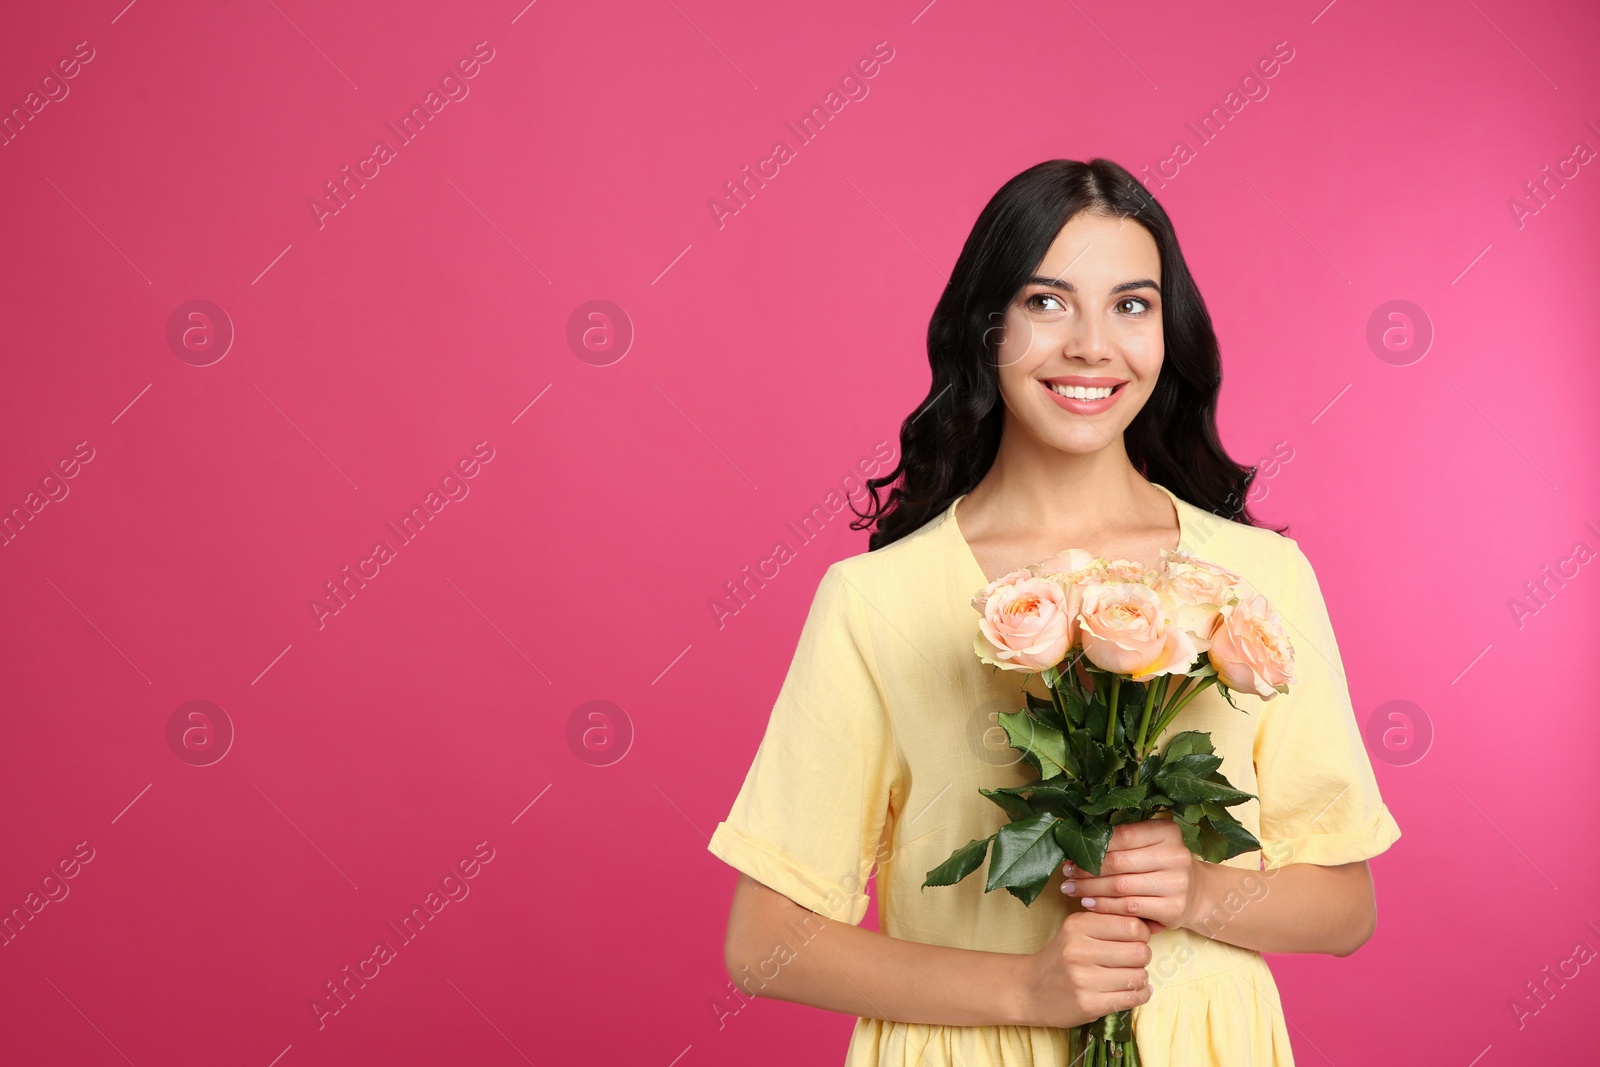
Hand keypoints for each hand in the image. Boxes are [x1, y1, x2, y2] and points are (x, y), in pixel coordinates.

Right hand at [1013, 911, 1152, 1027]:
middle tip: (1131, 960)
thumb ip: (1109, 922)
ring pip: (1139, 976)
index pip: (1132, 925)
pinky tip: (1131, 991)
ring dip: (1140, 978)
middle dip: (1142, 956)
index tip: (1133, 940)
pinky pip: (1133, 998)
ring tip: (1128, 976)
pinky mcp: (1089, 1004)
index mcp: (1077, 925)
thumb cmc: (1061, 957)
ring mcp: (1083, 979)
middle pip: (1140, 951)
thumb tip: (1153, 924)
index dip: (1141, 934)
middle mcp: (1079, 950)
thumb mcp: (1076, 930)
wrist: (1029, 989)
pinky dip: (1140, 995)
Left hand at [1058, 819, 1202, 932]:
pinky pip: (1129, 908)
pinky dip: (1105, 906)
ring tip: (1071, 888)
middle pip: (1118, 862)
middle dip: (1087, 869)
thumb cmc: (1161, 864)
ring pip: (1120, 887)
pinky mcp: (1173, 908)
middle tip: (1066, 873)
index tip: (1071, 853)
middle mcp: (1175, 855)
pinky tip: (1089, 903)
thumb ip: (1122, 839)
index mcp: (1167, 832)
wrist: (1196, 893)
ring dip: (1090, 889)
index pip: (1122, 836)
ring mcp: (1176, 883)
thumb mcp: (1149, 843)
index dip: (1093, 845)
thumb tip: (1078, 840)